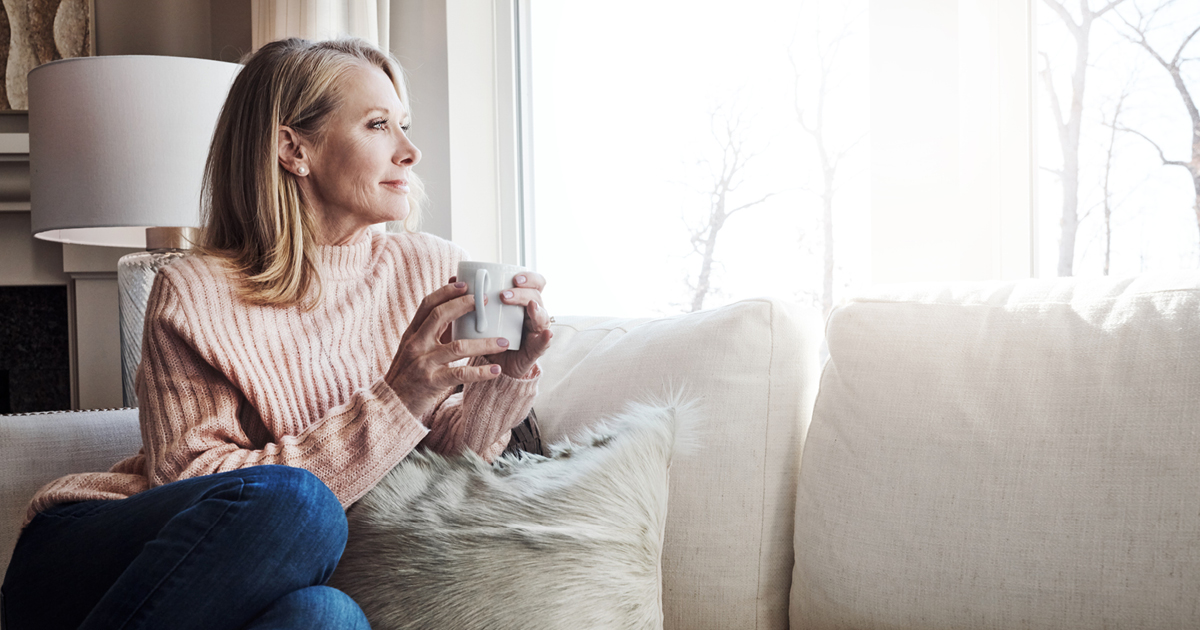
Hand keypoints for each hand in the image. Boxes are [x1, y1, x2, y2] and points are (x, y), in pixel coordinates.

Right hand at [385, 282, 509, 418]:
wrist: (392, 405)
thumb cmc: (408, 373)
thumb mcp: (415, 348)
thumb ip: (432, 331)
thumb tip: (454, 307)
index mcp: (412, 333)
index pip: (427, 304)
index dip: (446, 292)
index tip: (465, 283)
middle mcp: (416, 344)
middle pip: (439, 316)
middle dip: (464, 305)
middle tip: (486, 301)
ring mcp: (423, 363)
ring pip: (457, 347)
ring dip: (484, 343)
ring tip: (504, 341)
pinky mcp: (432, 382)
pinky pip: (460, 374)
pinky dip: (481, 372)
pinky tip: (496, 370)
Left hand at [448, 271, 553, 378]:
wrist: (492, 368)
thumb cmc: (487, 338)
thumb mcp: (480, 317)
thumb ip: (470, 299)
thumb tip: (453, 279)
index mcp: (522, 303)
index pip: (533, 283)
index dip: (528, 277)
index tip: (514, 278)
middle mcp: (532, 314)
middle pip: (536, 296)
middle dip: (523, 293)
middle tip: (504, 295)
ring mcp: (536, 331)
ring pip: (542, 316)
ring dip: (536, 309)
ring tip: (530, 307)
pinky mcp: (535, 350)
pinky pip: (543, 343)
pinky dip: (546, 338)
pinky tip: (547, 334)